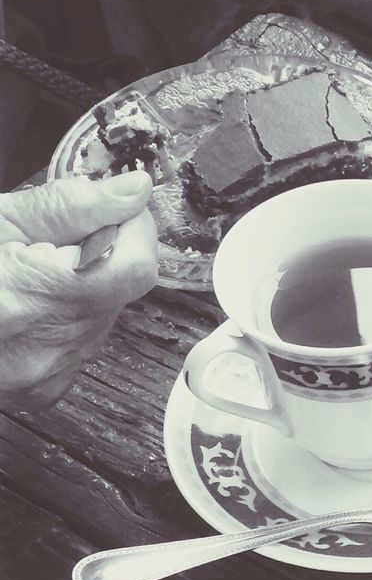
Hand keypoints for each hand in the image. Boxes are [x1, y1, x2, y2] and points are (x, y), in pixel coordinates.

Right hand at [0, 172, 158, 412]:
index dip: (134, 230)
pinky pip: (79, 348)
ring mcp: (47, 373)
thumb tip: (133, 190)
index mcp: (36, 296)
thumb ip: (68, 206)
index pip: (138, 265)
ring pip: (103, 319)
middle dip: (101, 257)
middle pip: (121, 292)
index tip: (115, 211)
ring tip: (28, 275)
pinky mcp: (43, 389)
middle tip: (52, 241)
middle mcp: (48, 346)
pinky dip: (64, 322)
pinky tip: (26, 307)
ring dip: (82, 290)